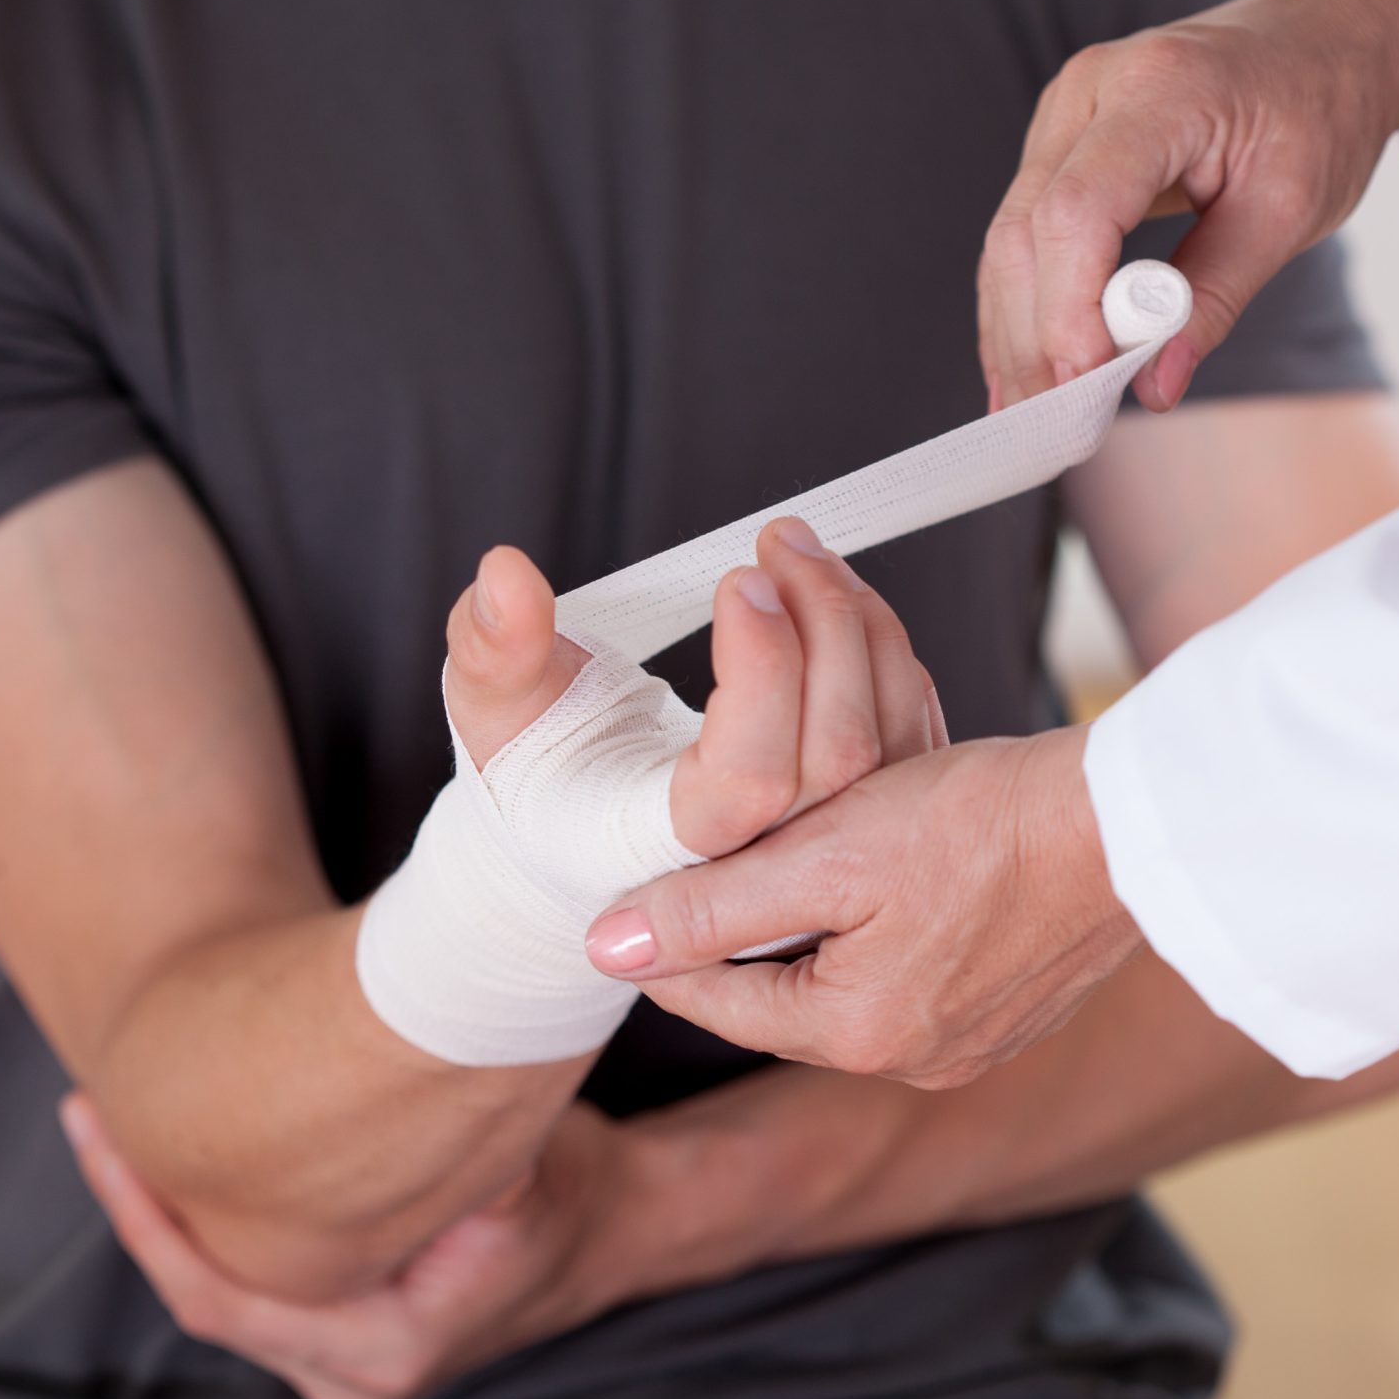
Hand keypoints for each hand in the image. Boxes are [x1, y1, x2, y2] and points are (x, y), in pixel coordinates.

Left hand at [61, 1093, 639, 1398]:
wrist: (617, 1225)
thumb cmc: (568, 1190)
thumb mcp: (522, 1168)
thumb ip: (455, 1162)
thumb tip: (385, 1094)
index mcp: (382, 1351)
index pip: (222, 1301)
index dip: (151, 1222)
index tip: (105, 1136)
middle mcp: (352, 1381)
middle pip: (206, 1299)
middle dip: (143, 1206)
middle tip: (91, 1110)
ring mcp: (341, 1370)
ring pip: (221, 1296)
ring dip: (169, 1218)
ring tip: (116, 1124)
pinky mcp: (337, 1341)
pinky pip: (248, 1290)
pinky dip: (210, 1229)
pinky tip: (177, 1160)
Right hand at [444, 516, 947, 856]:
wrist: (578, 825)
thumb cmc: (536, 772)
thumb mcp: (494, 710)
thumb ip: (492, 647)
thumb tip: (505, 575)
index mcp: (669, 847)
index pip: (748, 780)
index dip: (761, 676)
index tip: (740, 579)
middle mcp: (757, 859)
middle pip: (837, 752)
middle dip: (823, 626)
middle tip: (782, 540)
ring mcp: (817, 840)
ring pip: (888, 739)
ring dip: (861, 625)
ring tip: (808, 551)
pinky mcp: (855, 811)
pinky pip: (905, 733)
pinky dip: (885, 650)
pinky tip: (843, 594)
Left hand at [584, 724, 1139, 1088]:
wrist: (1129, 820)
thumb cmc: (981, 822)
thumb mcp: (825, 852)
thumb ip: (710, 904)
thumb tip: (603, 946)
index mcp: (854, 1035)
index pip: (712, 998)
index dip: (667, 935)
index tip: (638, 882)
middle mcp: (913, 1060)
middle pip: (780, 996)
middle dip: (746, 928)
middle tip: (721, 856)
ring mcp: (971, 1043)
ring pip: (847, 985)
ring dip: (816, 927)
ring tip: (805, 852)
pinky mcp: (1014, 1011)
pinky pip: (914, 978)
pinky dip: (885, 930)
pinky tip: (894, 871)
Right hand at [979, 0, 1398, 411]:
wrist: (1325, 43)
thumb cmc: (1318, 110)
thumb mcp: (1291, 211)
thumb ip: (1217, 296)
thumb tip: (1155, 385)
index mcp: (1158, 91)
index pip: (1077, 209)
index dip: (1068, 305)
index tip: (1085, 382)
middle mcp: (1090, 92)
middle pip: (1025, 230)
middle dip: (1032, 337)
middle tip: (1049, 425)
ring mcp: (1064, 115)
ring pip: (1009, 239)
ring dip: (1015, 332)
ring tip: (1030, 414)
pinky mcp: (1060, 145)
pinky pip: (1023, 233)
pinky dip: (1025, 304)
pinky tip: (1024, 368)